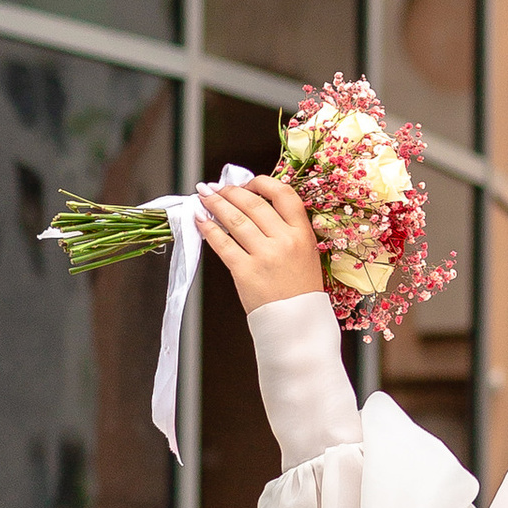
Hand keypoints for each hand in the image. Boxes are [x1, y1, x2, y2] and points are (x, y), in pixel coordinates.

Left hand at [198, 169, 325, 310]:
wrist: (296, 324)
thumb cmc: (299, 291)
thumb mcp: (306, 254)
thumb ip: (287, 230)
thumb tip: (255, 207)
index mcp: (303, 234)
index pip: (284, 195)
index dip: (262, 183)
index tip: (248, 183)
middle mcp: (284, 241)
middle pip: (253, 204)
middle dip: (230, 191)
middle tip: (217, 188)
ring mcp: (264, 256)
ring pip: (235, 219)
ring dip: (215, 204)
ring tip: (204, 197)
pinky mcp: (245, 271)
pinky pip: (222, 243)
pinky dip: (208, 228)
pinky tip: (200, 220)